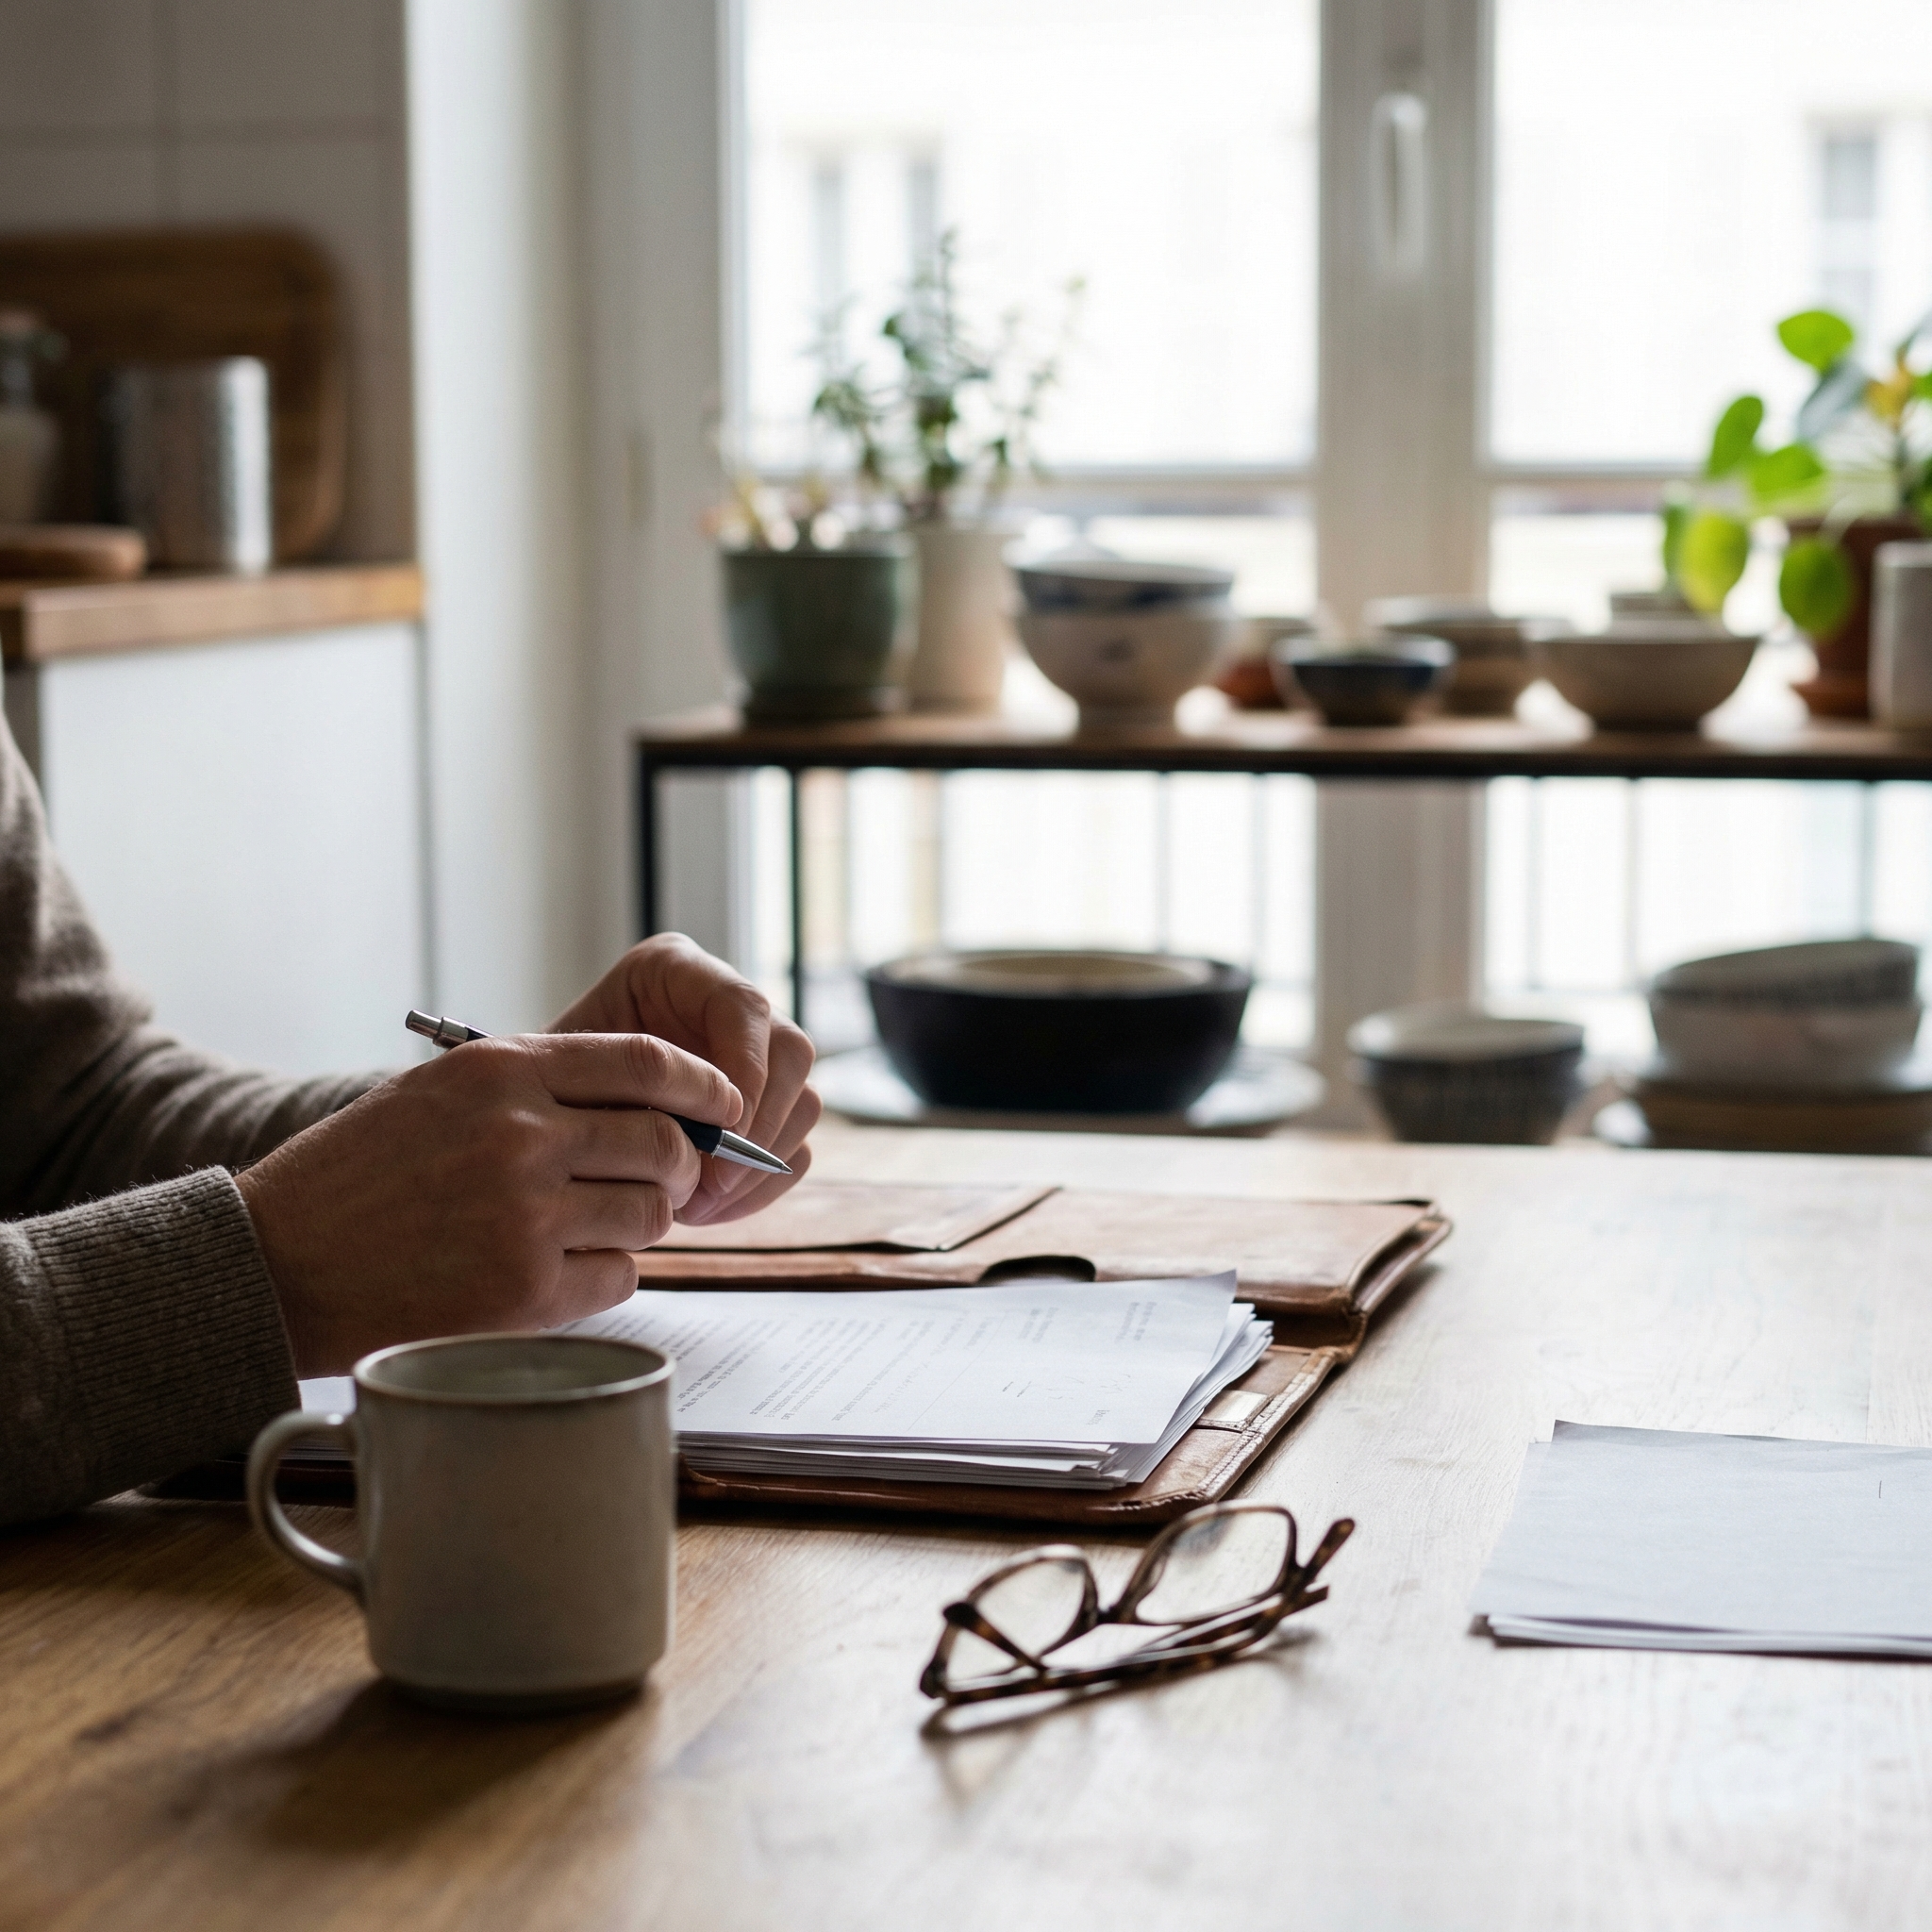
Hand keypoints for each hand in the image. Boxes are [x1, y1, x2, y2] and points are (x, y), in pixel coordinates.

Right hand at [236, 1033, 737, 1375]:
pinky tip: (554, 1270)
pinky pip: (620, 1276)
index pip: (648, 1063)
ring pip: (648, 1214)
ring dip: (634, 1223)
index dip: (703, 1085)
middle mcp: (522, 1136)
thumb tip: (655, 1100)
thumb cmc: (359, 1174)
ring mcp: (526, 1215)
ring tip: (582, 1227)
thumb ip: (539, 1084)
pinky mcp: (525, 1290)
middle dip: (675, 1166)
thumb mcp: (441, 1090)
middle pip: (664, 1144)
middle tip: (654, 1181)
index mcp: (503, 1071)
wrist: (277, 1261)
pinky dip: (603, 1274)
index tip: (724, 1103)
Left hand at [548, 933, 819, 1223]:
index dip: (745, 1070)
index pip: (742, 1006)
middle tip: (710, 1186)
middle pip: (790, 1053)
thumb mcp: (569, 1081)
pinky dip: (759, 1187)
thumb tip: (705, 1142)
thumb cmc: (543, 1091)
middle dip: (758, 1128)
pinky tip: (710, 1208)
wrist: (541, 1120)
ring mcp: (754, 1059)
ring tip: (697, 1206)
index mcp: (676, 970)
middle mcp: (727, 1007)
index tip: (722, 1131)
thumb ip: (629, 1095)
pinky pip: (794, 1148)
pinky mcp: (764, 1110)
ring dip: (758, 1166)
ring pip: (803, 1103)